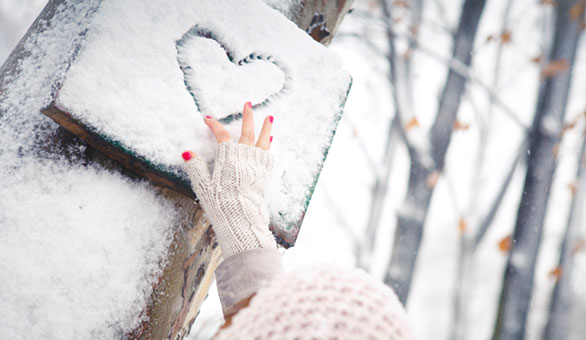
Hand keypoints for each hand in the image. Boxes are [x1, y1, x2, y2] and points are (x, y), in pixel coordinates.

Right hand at [182, 102, 275, 257]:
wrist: (243, 221)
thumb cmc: (221, 205)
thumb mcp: (204, 187)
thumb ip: (196, 168)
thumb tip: (187, 153)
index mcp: (229, 158)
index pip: (221, 136)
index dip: (215, 126)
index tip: (208, 119)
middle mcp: (245, 158)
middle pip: (247, 132)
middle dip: (247, 116)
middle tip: (248, 104)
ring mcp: (258, 166)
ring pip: (263, 141)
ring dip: (266, 128)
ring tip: (270, 116)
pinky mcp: (265, 176)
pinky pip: (269, 156)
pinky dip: (269, 146)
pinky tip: (271, 141)